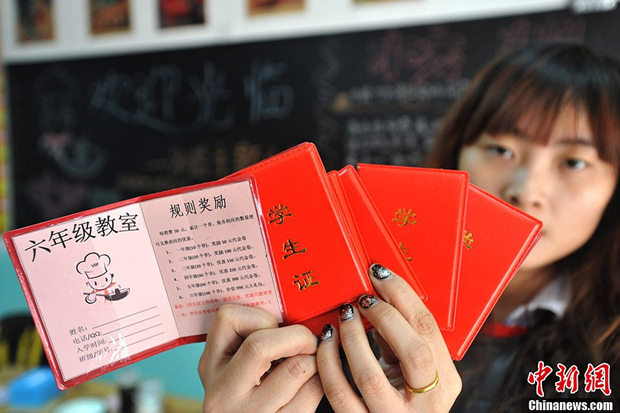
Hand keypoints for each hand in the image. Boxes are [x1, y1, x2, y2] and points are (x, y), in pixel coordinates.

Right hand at [198, 304, 323, 412]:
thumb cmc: (254, 395)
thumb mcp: (237, 368)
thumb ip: (256, 339)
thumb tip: (298, 311)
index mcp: (211, 366)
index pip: (229, 318)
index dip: (262, 316)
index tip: (278, 326)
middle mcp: (223, 392)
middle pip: (261, 344)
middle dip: (297, 336)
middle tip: (310, 341)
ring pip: (297, 367)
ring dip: (314, 359)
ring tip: (311, 364)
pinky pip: (313, 391)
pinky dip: (320, 381)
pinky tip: (312, 384)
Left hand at [316, 264, 461, 411]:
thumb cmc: (402, 399)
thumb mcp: (411, 370)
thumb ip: (398, 339)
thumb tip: (377, 294)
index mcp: (445, 381)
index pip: (429, 329)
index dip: (402, 295)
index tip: (379, 274)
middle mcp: (427, 402)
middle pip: (413, 352)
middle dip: (385, 315)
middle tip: (363, 296)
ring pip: (370, 376)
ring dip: (352, 337)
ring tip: (343, 315)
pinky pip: (340, 393)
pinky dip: (328, 362)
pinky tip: (325, 341)